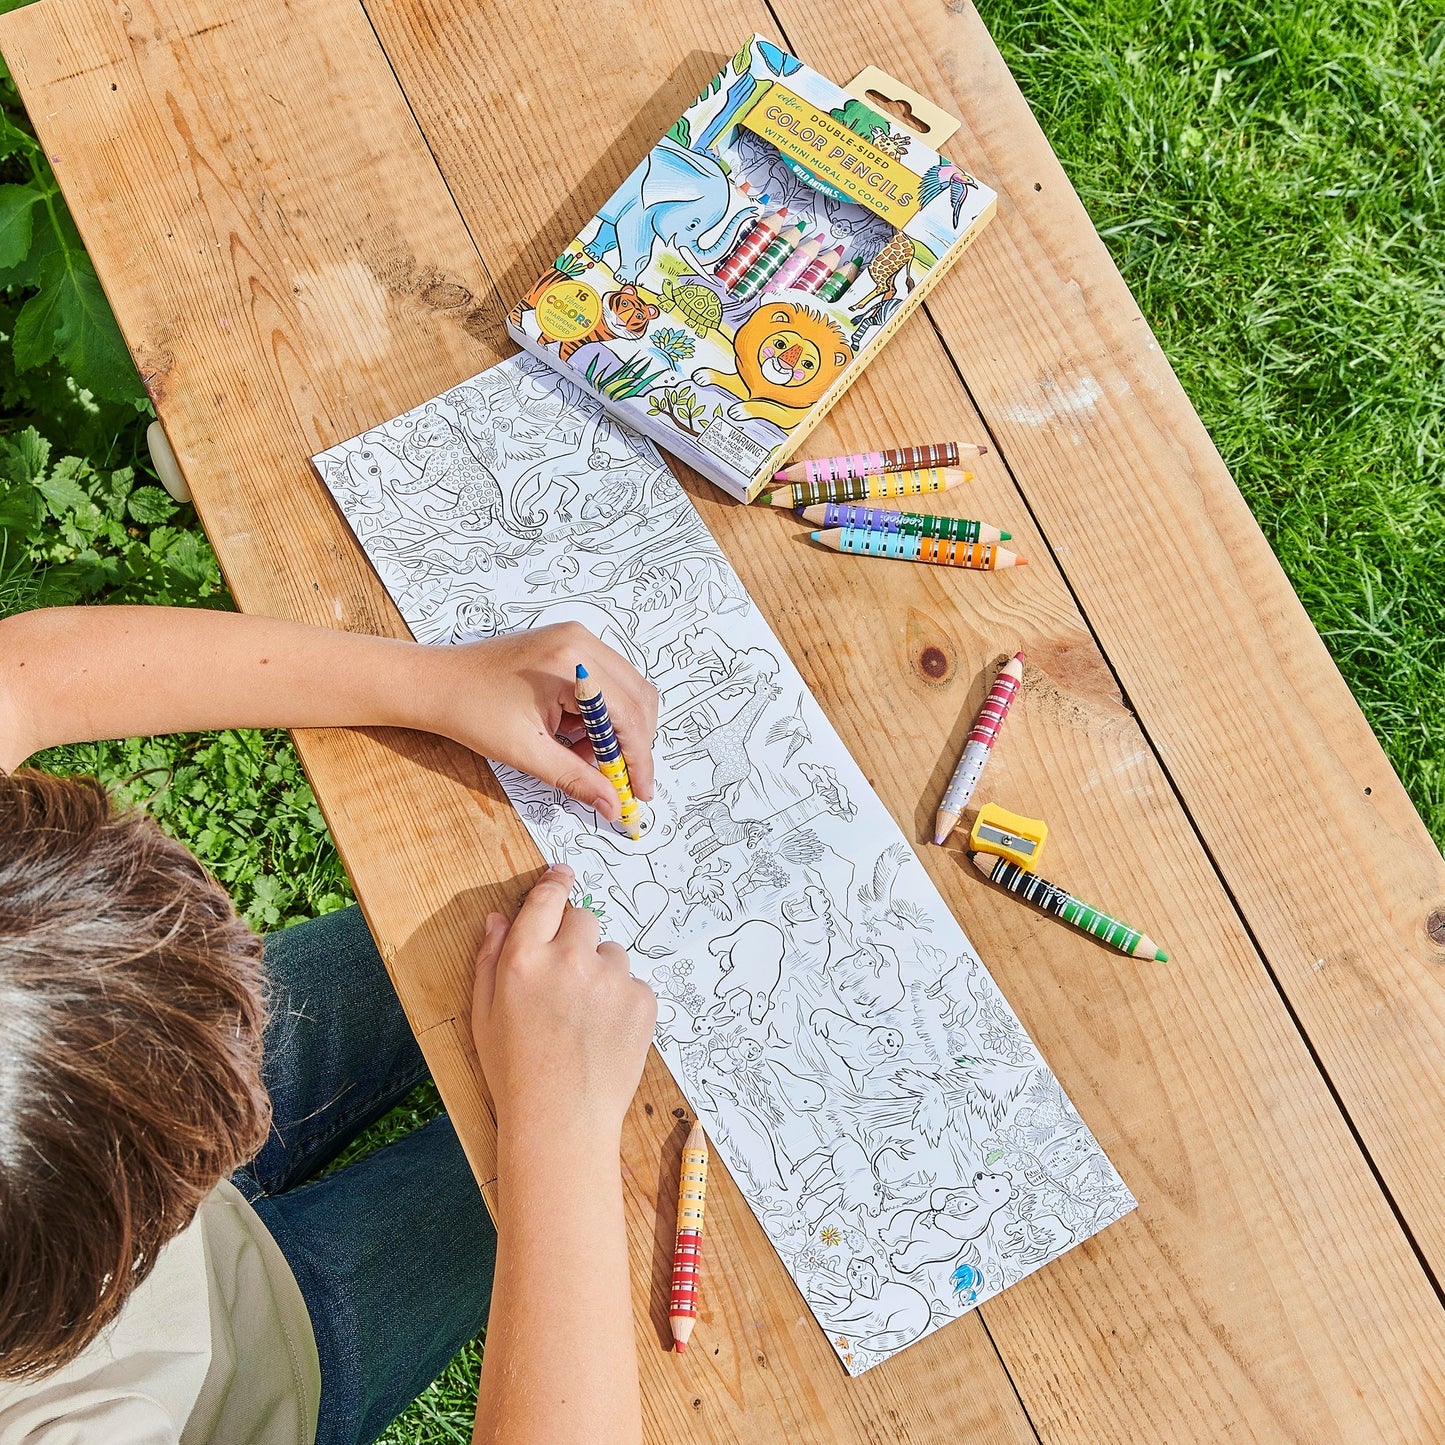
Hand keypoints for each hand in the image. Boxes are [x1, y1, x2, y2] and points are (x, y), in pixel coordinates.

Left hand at [435, 622, 658, 821]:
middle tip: (619, 780)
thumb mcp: (526, 752)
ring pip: (626, 690)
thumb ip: (576, 778)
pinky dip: (603, 714)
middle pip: (637, 697)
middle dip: (633, 744)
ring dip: (617, 730)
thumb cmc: (470, 710)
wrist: (435, 682)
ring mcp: (577, 638)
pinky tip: (576, 736)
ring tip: (585, 757)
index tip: (639, 791)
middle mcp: (580, 641)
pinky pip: (607, 681)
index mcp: (569, 663)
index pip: (627, 714)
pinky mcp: (570, 644)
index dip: (639, 758)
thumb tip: (612, 804)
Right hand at [472, 864, 656, 1140]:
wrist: (561, 1122)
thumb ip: (491, 959)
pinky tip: (603, 1033)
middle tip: (566, 977)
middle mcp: (568, 960)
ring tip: (583, 1017)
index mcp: (524, 958)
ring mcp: (610, 979)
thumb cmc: (514, 1071)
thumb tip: (499, 918)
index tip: (563, 875)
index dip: (556, 883)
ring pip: (612, 952)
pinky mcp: (642, 1001)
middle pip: (584, 918)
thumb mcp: (484, 1014)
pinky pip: (633, 984)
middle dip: (575, 937)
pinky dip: (622, 1001)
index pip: (546, 898)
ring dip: (600, 971)